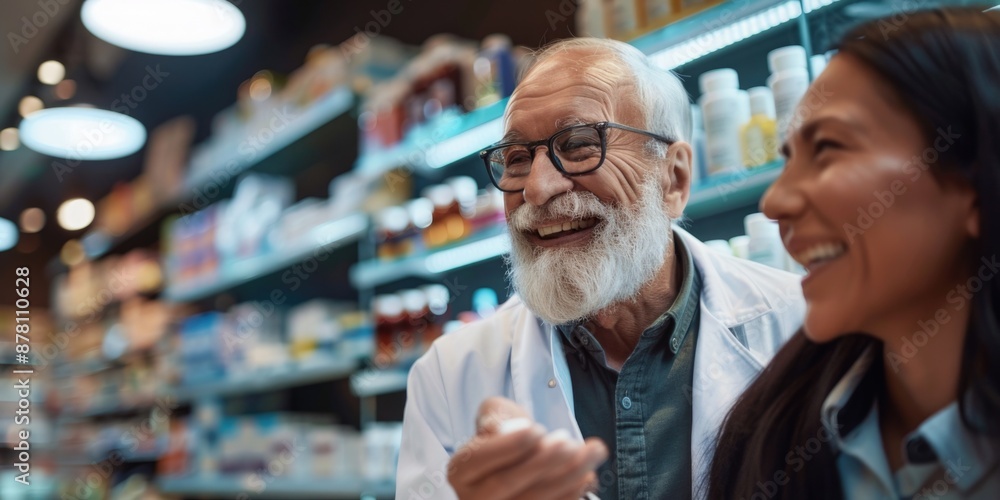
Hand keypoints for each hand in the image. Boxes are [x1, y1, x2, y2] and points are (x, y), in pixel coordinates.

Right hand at [447, 397, 607, 499]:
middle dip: (543, 462)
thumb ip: (495, 416)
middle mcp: (475, 497)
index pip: (479, 458)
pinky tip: (589, 474)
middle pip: (506, 483)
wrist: (515, 459)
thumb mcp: (494, 414)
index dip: (509, 445)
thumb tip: (500, 430)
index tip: (536, 429)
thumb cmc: (504, 433)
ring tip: (591, 452)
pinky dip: (572, 494)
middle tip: (568, 442)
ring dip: (568, 477)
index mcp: (460, 469)